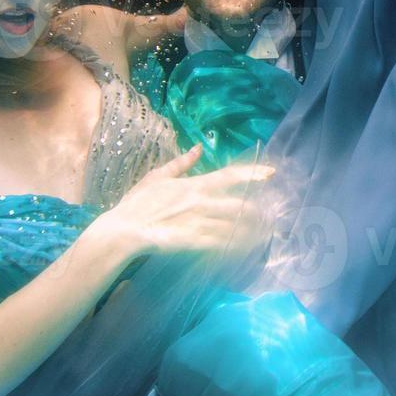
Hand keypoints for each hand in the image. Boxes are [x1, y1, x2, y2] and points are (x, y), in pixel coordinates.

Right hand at [104, 146, 273, 259]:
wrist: (125, 230)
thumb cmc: (138, 202)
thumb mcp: (158, 177)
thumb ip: (181, 164)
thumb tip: (198, 147)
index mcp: (194, 185)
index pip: (229, 176)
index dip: (252, 174)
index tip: (271, 173)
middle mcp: (201, 203)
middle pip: (240, 206)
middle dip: (256, 212)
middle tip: (267, 216)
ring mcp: (199, 224)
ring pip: (235, 227)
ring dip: (251, 231)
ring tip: (262, 234)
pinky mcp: (195, 243)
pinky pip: (223, 244)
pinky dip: (236, 246)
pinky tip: (245, 248)